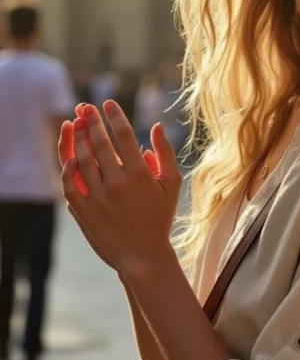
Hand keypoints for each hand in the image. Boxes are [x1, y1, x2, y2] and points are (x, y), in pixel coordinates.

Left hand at [60, 101, 182, 275]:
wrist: (143, 256)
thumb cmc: (159, 218)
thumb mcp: (171, 185)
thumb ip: (166, 154)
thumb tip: (157, 126)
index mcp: (140, 174)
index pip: (123, 135)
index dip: (114, 115)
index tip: (107, 103)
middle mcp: (118, 183)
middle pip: (99, 143)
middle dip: (91, 120)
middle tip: (85, 107)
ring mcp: (98, 197)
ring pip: (82, 159)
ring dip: (77, 138)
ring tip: (76, 124)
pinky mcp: (84, 211)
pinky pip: (69, 183)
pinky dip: (67, 167)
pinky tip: (70, 156)